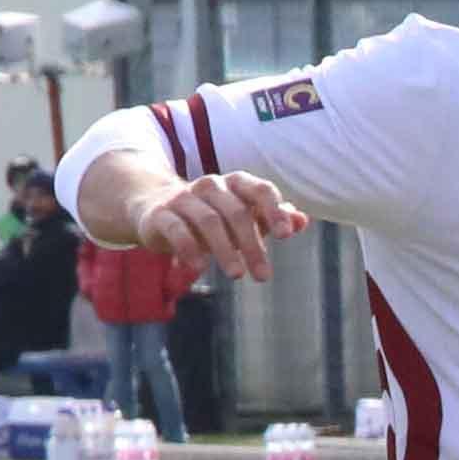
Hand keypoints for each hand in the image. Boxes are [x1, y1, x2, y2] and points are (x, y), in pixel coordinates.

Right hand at [138, 172, 305, 285]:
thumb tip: (302, 221)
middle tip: (263, 276)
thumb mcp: (245, 217)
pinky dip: (189, 248)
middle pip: (237, 212)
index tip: (286, 236)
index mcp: (235, 183)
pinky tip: (199, 268)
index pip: (260, 190)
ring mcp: (183, 198)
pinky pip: (177, 229)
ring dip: (225, 250)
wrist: (156, 208)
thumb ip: (274, 218)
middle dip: (253, 245)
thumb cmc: (213, 216)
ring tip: (237, 275)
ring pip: (209, 220)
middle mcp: (210, 186)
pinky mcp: (160, 215)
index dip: (274, 210)